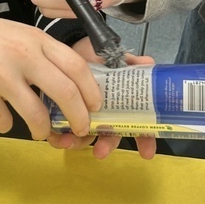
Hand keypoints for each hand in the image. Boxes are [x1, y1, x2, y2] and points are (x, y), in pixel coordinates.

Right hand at [0, 7, 101, 138]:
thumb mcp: (22, 36)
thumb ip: (45, 57)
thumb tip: (73, 89)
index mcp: (37, 40)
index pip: (76, 66)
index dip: (91, 90)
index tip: (95, 106)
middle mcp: (24, 56)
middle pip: (65, 93)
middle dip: (78, 117)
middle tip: (80, 129)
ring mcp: (1, 76)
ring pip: (37, 115)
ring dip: (43, 130)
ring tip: (40, 131)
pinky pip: (3, 122)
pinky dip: (5, 124)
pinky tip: (1, 116)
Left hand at [44, 36, 157, 159]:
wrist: (72, 49)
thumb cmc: (98, 57)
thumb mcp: (116, 58)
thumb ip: (132, 63)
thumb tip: (148, 64)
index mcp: (122, 105)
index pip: (140, 127)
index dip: (145, 141)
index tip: (146, 153)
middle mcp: (107, 115)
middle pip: (112, 137)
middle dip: (106, 146)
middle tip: (101, 151)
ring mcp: (87, 117)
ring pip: (86, 139)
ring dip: (79, 144)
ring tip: (68, 142)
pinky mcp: (67, 116)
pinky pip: (65, 133)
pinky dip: (60, 137)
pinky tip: (56, 136)